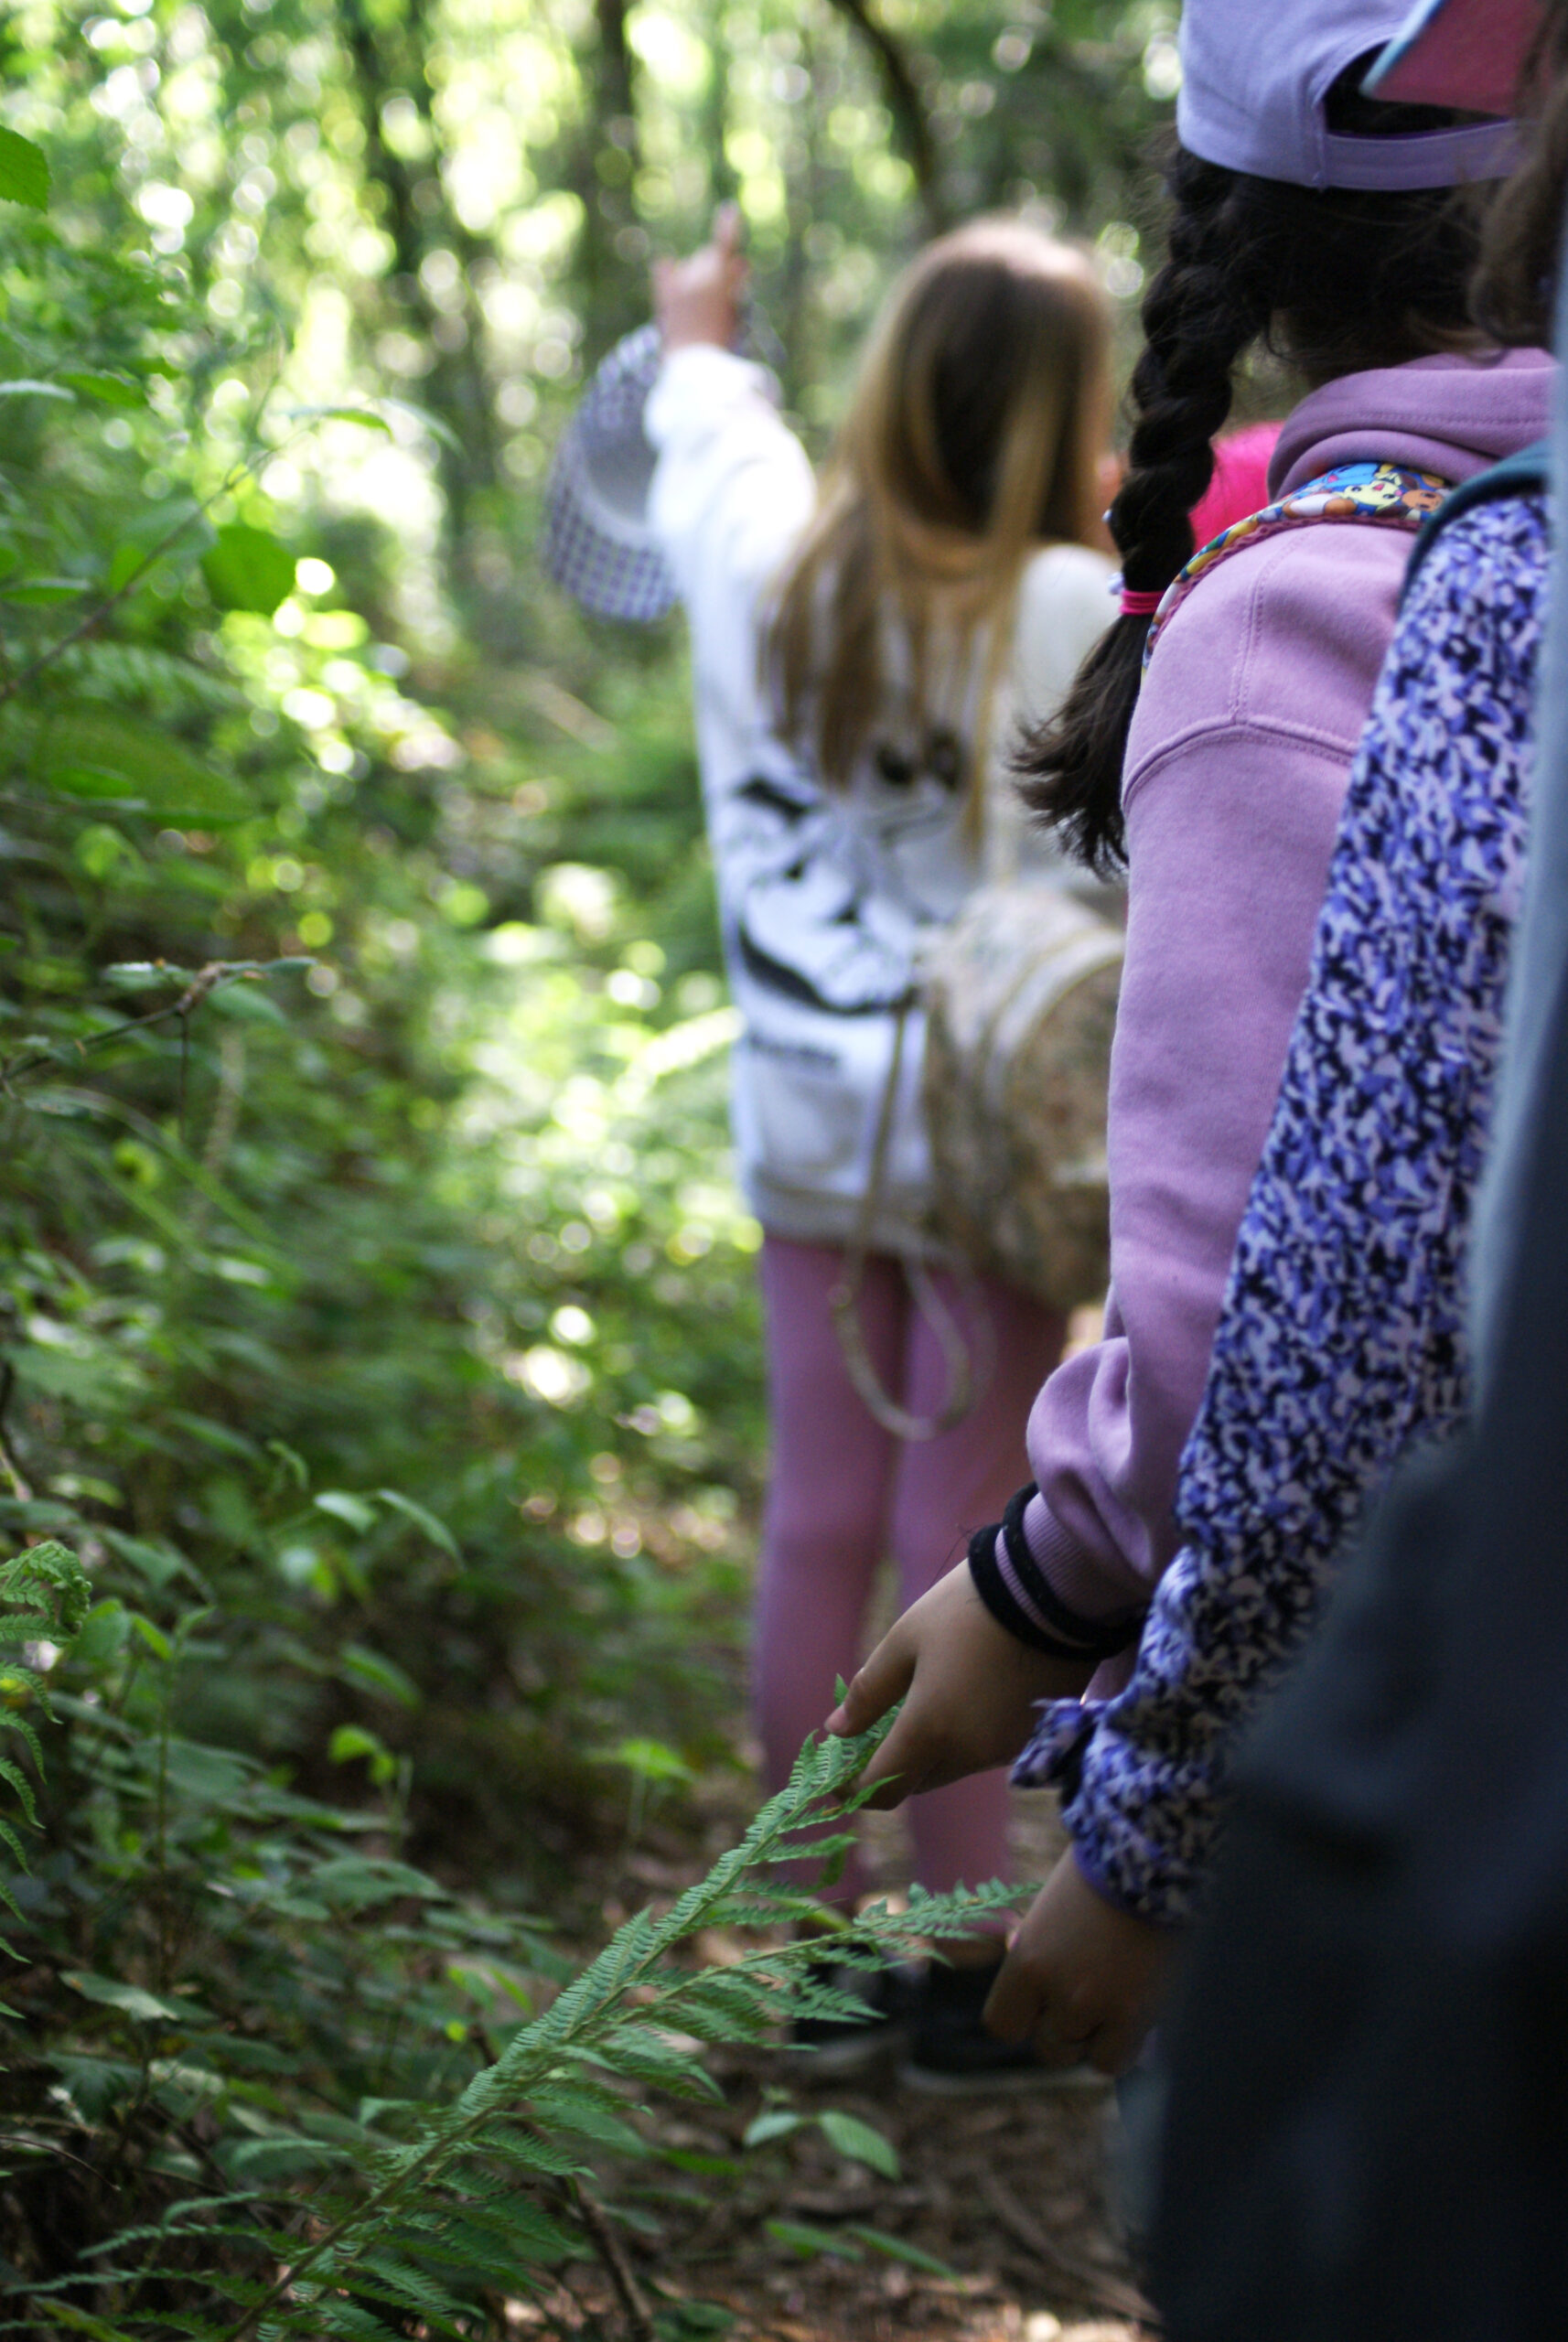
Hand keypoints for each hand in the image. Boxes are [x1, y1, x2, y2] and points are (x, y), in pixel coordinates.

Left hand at [652, 203, 747, 352]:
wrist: (695, 364)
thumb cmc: (721, 339)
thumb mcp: (735, 308)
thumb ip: (736, 284)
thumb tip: (740, 265)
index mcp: (718, 274)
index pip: (724, 242)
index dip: (728, 226)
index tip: (729, 211)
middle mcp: (696, 272)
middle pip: (709, 258)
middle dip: (718, 267)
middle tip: (731, 282)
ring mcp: (679, 282)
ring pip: (692, 266)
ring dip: (700, 275)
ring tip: (705, 300)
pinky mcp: (666, 295)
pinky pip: (664, 271)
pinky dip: (669, 270)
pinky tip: (669, 266)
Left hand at [824, 1558, 1094, 1807]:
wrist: (1052, 1590)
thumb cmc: (967, 1608)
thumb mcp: (905, 1639)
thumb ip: (868, 1692)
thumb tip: (837, 1730)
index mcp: (930, 1730)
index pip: (882, 1787)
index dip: (853, 1788)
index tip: (836, 1775)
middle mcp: (969, 1754)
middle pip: (917, 1781)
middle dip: (891, 1765)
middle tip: (874, 1730)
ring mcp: (1005, 1750)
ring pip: (953, 1767)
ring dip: (930, 1751)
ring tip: (923, 1700)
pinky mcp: (1032, 1739)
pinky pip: (985, 1753)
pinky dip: (965, 1738)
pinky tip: (964, 1696)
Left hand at [983, 1848, 1174, 2076]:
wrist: (1153, 1858)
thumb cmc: (1100, 1873)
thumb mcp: (1050, 1909)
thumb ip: (1036, 1947)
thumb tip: (1020, 1959)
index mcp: (1027, 1958)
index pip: (1002, 2023)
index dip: (1024, 2018)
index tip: (1043, 2004)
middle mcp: (1055, 1988)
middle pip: (1046, 2046)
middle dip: (1064, 2029)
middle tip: (1087, 1999)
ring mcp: (1095, 2005)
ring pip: (1082, 2054)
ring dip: (1095, 2035)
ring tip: (1114, 1999)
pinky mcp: (1135, 2015)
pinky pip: (1114, 2060)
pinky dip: (1121, 2046)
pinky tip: (1133, 2017)